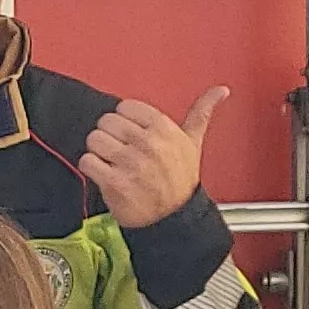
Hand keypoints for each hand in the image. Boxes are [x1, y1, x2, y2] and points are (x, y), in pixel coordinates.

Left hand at [79, 87, 225, 229]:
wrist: (174, 218)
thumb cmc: (181, 181)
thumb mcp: (193, 143)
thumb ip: (202, 112)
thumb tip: (220, 90)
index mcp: (163, 128)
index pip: (125, 107)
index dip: (125, 121)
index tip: (131, 134)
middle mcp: (147, 143)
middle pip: (106, 121)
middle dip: (110, 135)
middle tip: (120, 149)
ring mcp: (130, 163)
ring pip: (94, 139)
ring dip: (99, 151)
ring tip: (112, 162)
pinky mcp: (114, 182)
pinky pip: (87, 161)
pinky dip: (91, 167)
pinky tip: (105, 173)